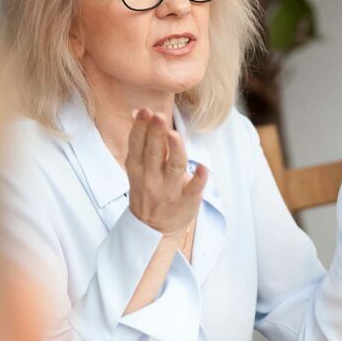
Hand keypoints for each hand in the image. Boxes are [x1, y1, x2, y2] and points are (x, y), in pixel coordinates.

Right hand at [126, 108, 206, 235]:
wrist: (154, 229)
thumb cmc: (148, 189)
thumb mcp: (138, 167)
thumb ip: (140, 140)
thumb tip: (138, 111)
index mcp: (138, 167)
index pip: (137, 144)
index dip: (141, 128)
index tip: (145, 111)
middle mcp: (152, 178)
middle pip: (153, 153)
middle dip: (155, 134)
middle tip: (158, 116)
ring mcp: (169, 190)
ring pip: (173, 167)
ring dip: (174, 151)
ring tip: (174, 135)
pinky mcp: (187, 201)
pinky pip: (193, 189)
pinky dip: (198, 179)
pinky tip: (204, 169)